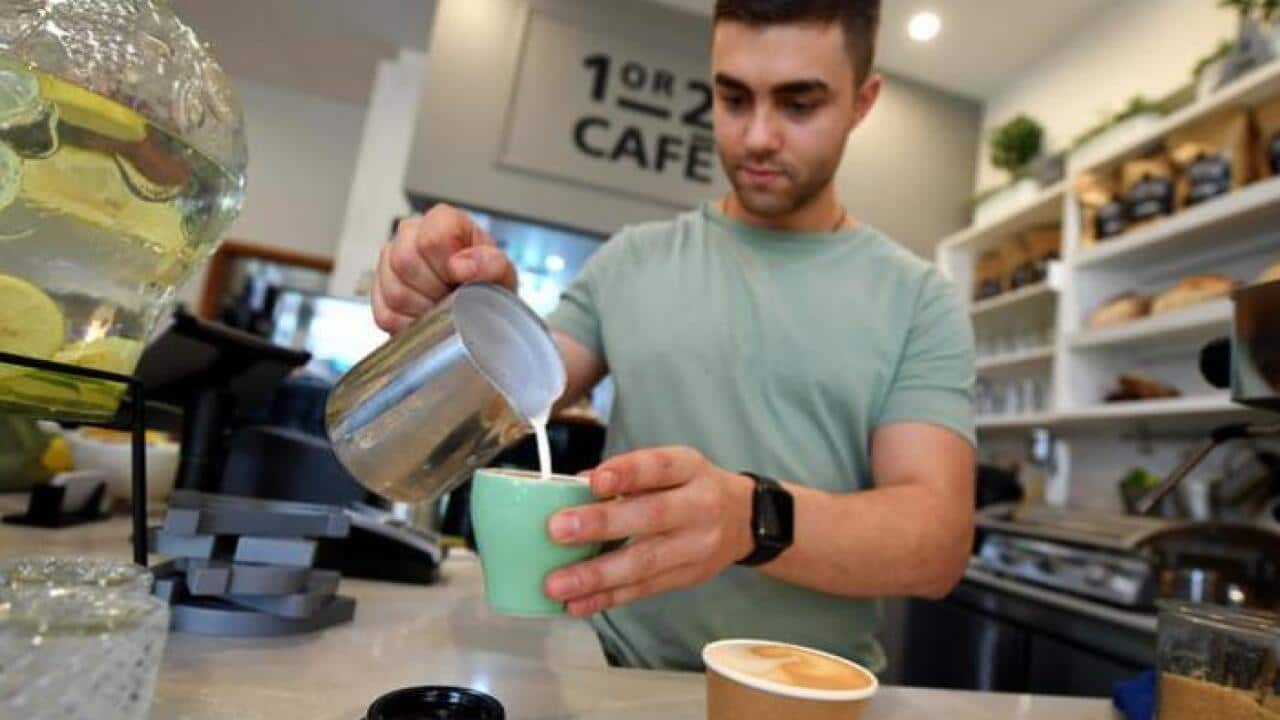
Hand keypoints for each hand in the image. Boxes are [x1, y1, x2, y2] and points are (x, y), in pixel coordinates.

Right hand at [372, 204, 517, 333]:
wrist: (477, 311)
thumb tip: (461, 265)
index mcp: (442, 221)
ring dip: (424, 308)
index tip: (462, 278)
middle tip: (454, 296)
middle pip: (405, 260)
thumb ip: (491, 263)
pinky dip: (411, 324)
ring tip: (442, 306)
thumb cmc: (488, 285)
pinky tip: (426, 317)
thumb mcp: (502, 274)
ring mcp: (388, 263)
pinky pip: (386, 315)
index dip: (447, 263)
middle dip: (435, 288)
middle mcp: (410, 235)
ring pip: (394, 290)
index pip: (432, 236)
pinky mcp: (378, 295)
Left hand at [544, 447, 755, 616]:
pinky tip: (577, 604)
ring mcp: (695, 547)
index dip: (627, 474)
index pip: (659, 467)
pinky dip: (607, 599)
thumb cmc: (691, 487)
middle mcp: (698, 507)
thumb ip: (625, 474)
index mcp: (689, 469)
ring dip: (596, 576)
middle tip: (557, 530)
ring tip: (557, 585)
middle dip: (601, 524)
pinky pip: (643, 590)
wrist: (744, 520)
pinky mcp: (686, 577)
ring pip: (645, 563)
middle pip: (650, 516)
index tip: (595, 481)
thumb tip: (574, 486)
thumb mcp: (670, 466)